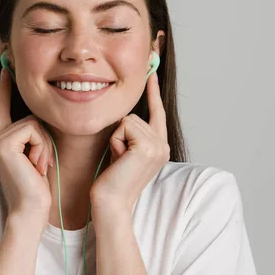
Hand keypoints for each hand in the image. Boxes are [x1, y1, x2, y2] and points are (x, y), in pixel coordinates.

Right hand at [0, 69, 54, 222]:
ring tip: (38, 167)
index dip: (5, 88)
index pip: (2, 107)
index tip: (6, 68)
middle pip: (31, 116)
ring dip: (44, 145)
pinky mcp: (3, 143)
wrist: (31, 210)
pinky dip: (41, 147)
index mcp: (2, 140)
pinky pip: (33, 129)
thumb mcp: (38, 154)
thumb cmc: (39, 188)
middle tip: (41, 165)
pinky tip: (36, 166)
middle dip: (45, 139)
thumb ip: (35, 135)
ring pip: (33, 122)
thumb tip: (45, 114)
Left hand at [90, 71, 169, 212]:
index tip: (151, 73)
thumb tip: (126, 115)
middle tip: (120, 158)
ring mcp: (158, 146)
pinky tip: (119, 159)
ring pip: (128, 119)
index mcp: (161, 146)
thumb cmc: (112, 179)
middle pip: (135, 115)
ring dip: (117, 138)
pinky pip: (124, 126)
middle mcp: (164, 145)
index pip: (157, 113)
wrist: (111, 202)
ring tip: (119, 160)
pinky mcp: (147, 146)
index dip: (153, 93)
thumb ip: (132, 134)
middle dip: (120, 133)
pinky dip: (116, 141)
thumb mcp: (125, 151)